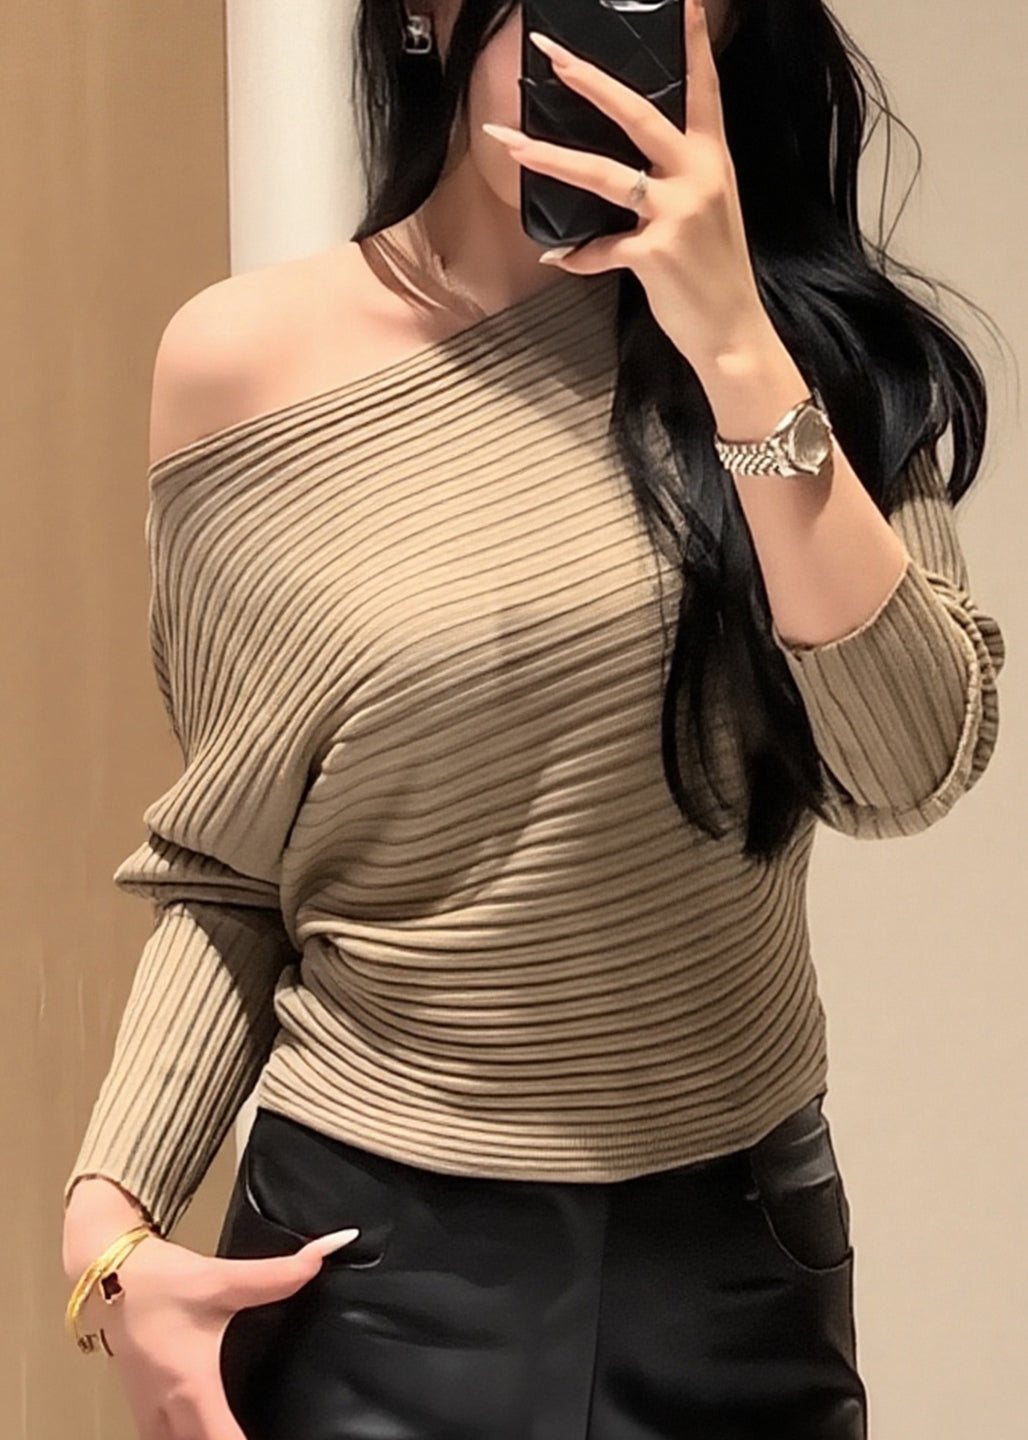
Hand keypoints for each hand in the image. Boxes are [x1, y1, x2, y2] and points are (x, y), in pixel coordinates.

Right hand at [78, 1227, 356, 1438]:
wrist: (108, 1273)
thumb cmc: (163, 1281)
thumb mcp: (223, 1278)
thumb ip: (279, 1274)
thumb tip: (328, 1251)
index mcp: (192, 1388)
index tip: (282, 1438)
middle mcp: (168, 1411)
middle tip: (274, 1433)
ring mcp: (149, 1414)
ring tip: (240, 1430)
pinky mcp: (141, 1407)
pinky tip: (207, 1428)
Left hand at [482, 0, 772, 373]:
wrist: (733, 334)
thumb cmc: (716, 274)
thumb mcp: (707, 214)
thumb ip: (674, 184)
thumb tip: (627, 172)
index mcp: (713, 161)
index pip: (704, 91)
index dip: (693, 45)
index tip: (685, 3)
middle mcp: (697, 178)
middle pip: (638, 115)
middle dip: (590, 82)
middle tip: (554, 56)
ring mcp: (675, 214)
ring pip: (602, 173)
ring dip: (551, 158)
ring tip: (512, 142)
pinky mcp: (653, 254)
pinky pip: (599, 248)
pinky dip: (579, 257)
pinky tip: (564, 259)